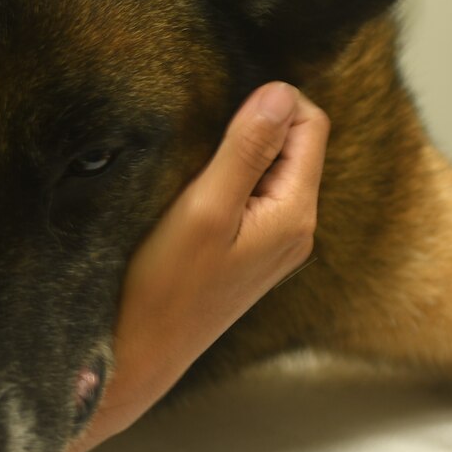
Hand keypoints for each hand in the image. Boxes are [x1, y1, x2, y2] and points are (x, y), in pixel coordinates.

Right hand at [68, 81, 328, 451]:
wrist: (139, 358)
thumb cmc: (164, 289)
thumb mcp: (204, 208)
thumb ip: (247, 149)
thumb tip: (281, 93)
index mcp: (296, 215)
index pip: (312, 125)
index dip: (272, 103)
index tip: (221, 112)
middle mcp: (296, 230)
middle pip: (296, 145)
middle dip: (257, 126)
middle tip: (202, 139)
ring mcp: (275, 245)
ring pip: (273, 169)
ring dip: (240, 153)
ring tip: (193, 168)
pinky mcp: (249, 256)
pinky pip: (254, 196)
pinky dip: (230, 180)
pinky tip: (193, 195)